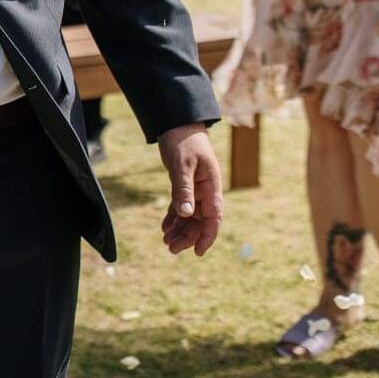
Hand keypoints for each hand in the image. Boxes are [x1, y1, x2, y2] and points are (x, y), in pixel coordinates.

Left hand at [157, 125, 221, 255]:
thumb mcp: (183, 166)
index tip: (198, 252)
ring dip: (180, 230)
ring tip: (166, 242)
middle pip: (200, 221)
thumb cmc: (184, 142)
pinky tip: (164, 228)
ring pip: (190, 217)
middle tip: (171, 249)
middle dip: (188, 237)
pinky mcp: (184, 186)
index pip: (214, 218)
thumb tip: (186, 215)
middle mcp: (206, 191)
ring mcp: (195, 189)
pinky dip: (173, 218)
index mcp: (212, 187)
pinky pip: (181, 207)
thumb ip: (184, 190)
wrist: (178, 125)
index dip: (208, 236)